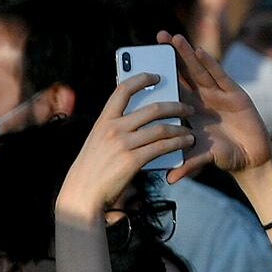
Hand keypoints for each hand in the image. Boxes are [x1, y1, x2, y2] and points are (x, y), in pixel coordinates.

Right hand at [56, 74, 193, 220]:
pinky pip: (162, 147)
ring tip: (190, 131)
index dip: (141, 79)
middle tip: (188, 107)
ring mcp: (123, 144)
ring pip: (161, 128)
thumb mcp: (98, 141)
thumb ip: (115, 128)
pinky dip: (178, 143)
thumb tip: (142, 118)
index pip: (123, 90)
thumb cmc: (92, 169)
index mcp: (103, 121)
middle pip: (152, 108)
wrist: (82, 195)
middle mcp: (113, 128)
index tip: (156, 76)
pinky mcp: (132, 160)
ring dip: (180, 128)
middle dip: (175, 106)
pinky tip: (186, 143)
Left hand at [163, 32, 271, 182]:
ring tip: (174, 38)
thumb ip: (188, 164)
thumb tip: (170, 179)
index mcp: (189, 111)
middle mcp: (201, 99)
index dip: (159, 75)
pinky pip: (220, 76)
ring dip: (187, 54)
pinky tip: (200, 51)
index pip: (171, 89)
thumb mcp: (202, 158)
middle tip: (158, 37)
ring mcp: (218, 95)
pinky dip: (210, 63)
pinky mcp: (235, 94)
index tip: (143, 62)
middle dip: (172, 55)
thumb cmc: (223, 156)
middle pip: (184, 73)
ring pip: (200, 70)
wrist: (250, 158)